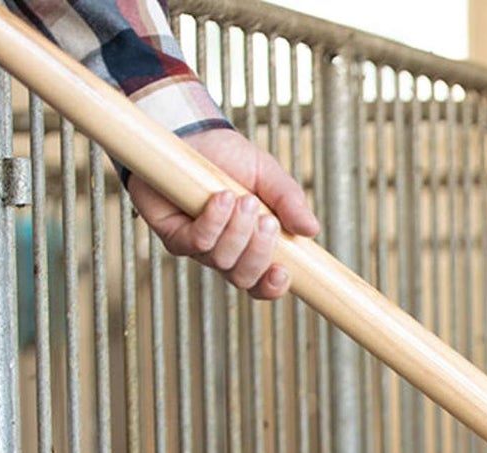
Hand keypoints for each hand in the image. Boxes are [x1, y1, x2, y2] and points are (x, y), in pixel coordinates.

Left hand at [129, 128, 319, 299]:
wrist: (192, 132)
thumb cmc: (229, 157)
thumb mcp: (268, 175)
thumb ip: (289, 201)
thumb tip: (312, 230)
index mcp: (251, 247)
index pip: (262, 284)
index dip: (273, 286)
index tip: (283, 271)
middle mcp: (224, 253)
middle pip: (244, 278)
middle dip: (259, 251)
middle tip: (266, 219)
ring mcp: (198, 248)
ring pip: (222, 261)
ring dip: (237, 231)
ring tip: (242, 198)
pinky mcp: (174, 236)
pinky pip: (198, 242)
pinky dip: (214, 222)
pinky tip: (221, 198)